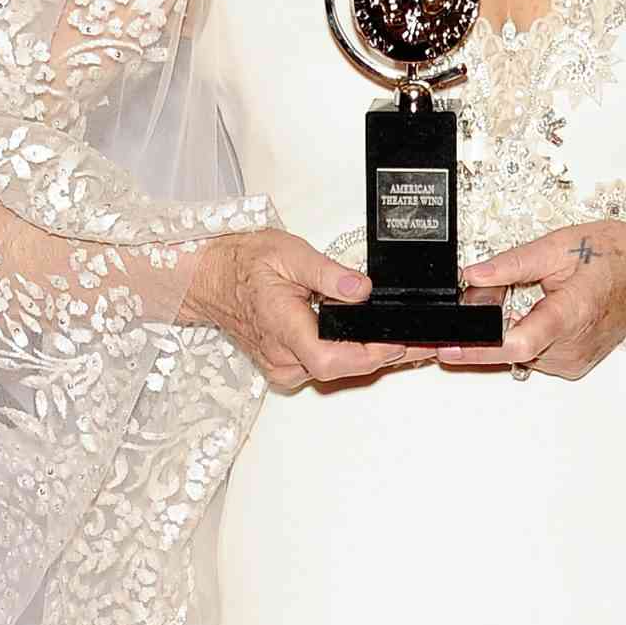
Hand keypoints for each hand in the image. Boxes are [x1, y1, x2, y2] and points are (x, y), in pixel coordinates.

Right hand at [186, 232, 435, 391]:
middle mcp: (281, 356)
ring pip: (335, 372)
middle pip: (340, 369)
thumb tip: (361, 288)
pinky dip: (348, 357)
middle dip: (381, 355)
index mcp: (282, 326)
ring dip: (367, 357)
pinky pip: (323, 368)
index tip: (398, 343)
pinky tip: (365, 341)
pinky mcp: (284, 367)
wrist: (210, 277)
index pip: (331, 359)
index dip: (369, 356)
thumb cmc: (243, 263)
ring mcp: (282, 366)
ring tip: (397, 337)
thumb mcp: (289, 253)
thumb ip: (328, 273)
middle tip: (415, 340)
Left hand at [438, 220, 625, 379]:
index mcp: (571, 313)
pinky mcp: (573, 365)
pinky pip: (534, 356)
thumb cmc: (614, 255)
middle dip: (488, 326)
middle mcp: (573, 345)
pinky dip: (526, 336)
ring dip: (508, 330)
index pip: (517, 343)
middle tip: (492, 294)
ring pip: (519, 354)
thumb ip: (511, 263)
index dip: (479, 348)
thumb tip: (472, 275)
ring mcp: (574, 359)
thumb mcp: (558, 245)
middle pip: (511, 349)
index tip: (449, 347)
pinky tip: (540, 311)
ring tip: (529, 296)